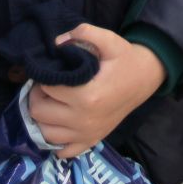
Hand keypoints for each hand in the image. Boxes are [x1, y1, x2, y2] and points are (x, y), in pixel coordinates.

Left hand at [25, 24, 166, 158]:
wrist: (145, 79)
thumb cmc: (125, 60)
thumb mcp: (109, 40)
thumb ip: (84, 33)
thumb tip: (57, 43)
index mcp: (87, 95)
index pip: (46, 88)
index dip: (43, 76)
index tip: (49, 70)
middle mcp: (84, 119)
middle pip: (39, 112)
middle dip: (37, 96)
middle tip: (46, 85)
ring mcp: (87, 134)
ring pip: (44, 133)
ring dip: (42, 117)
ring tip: (51, 102)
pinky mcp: (91, 141)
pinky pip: (63, 151)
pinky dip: (56, 140)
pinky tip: (59, 124)